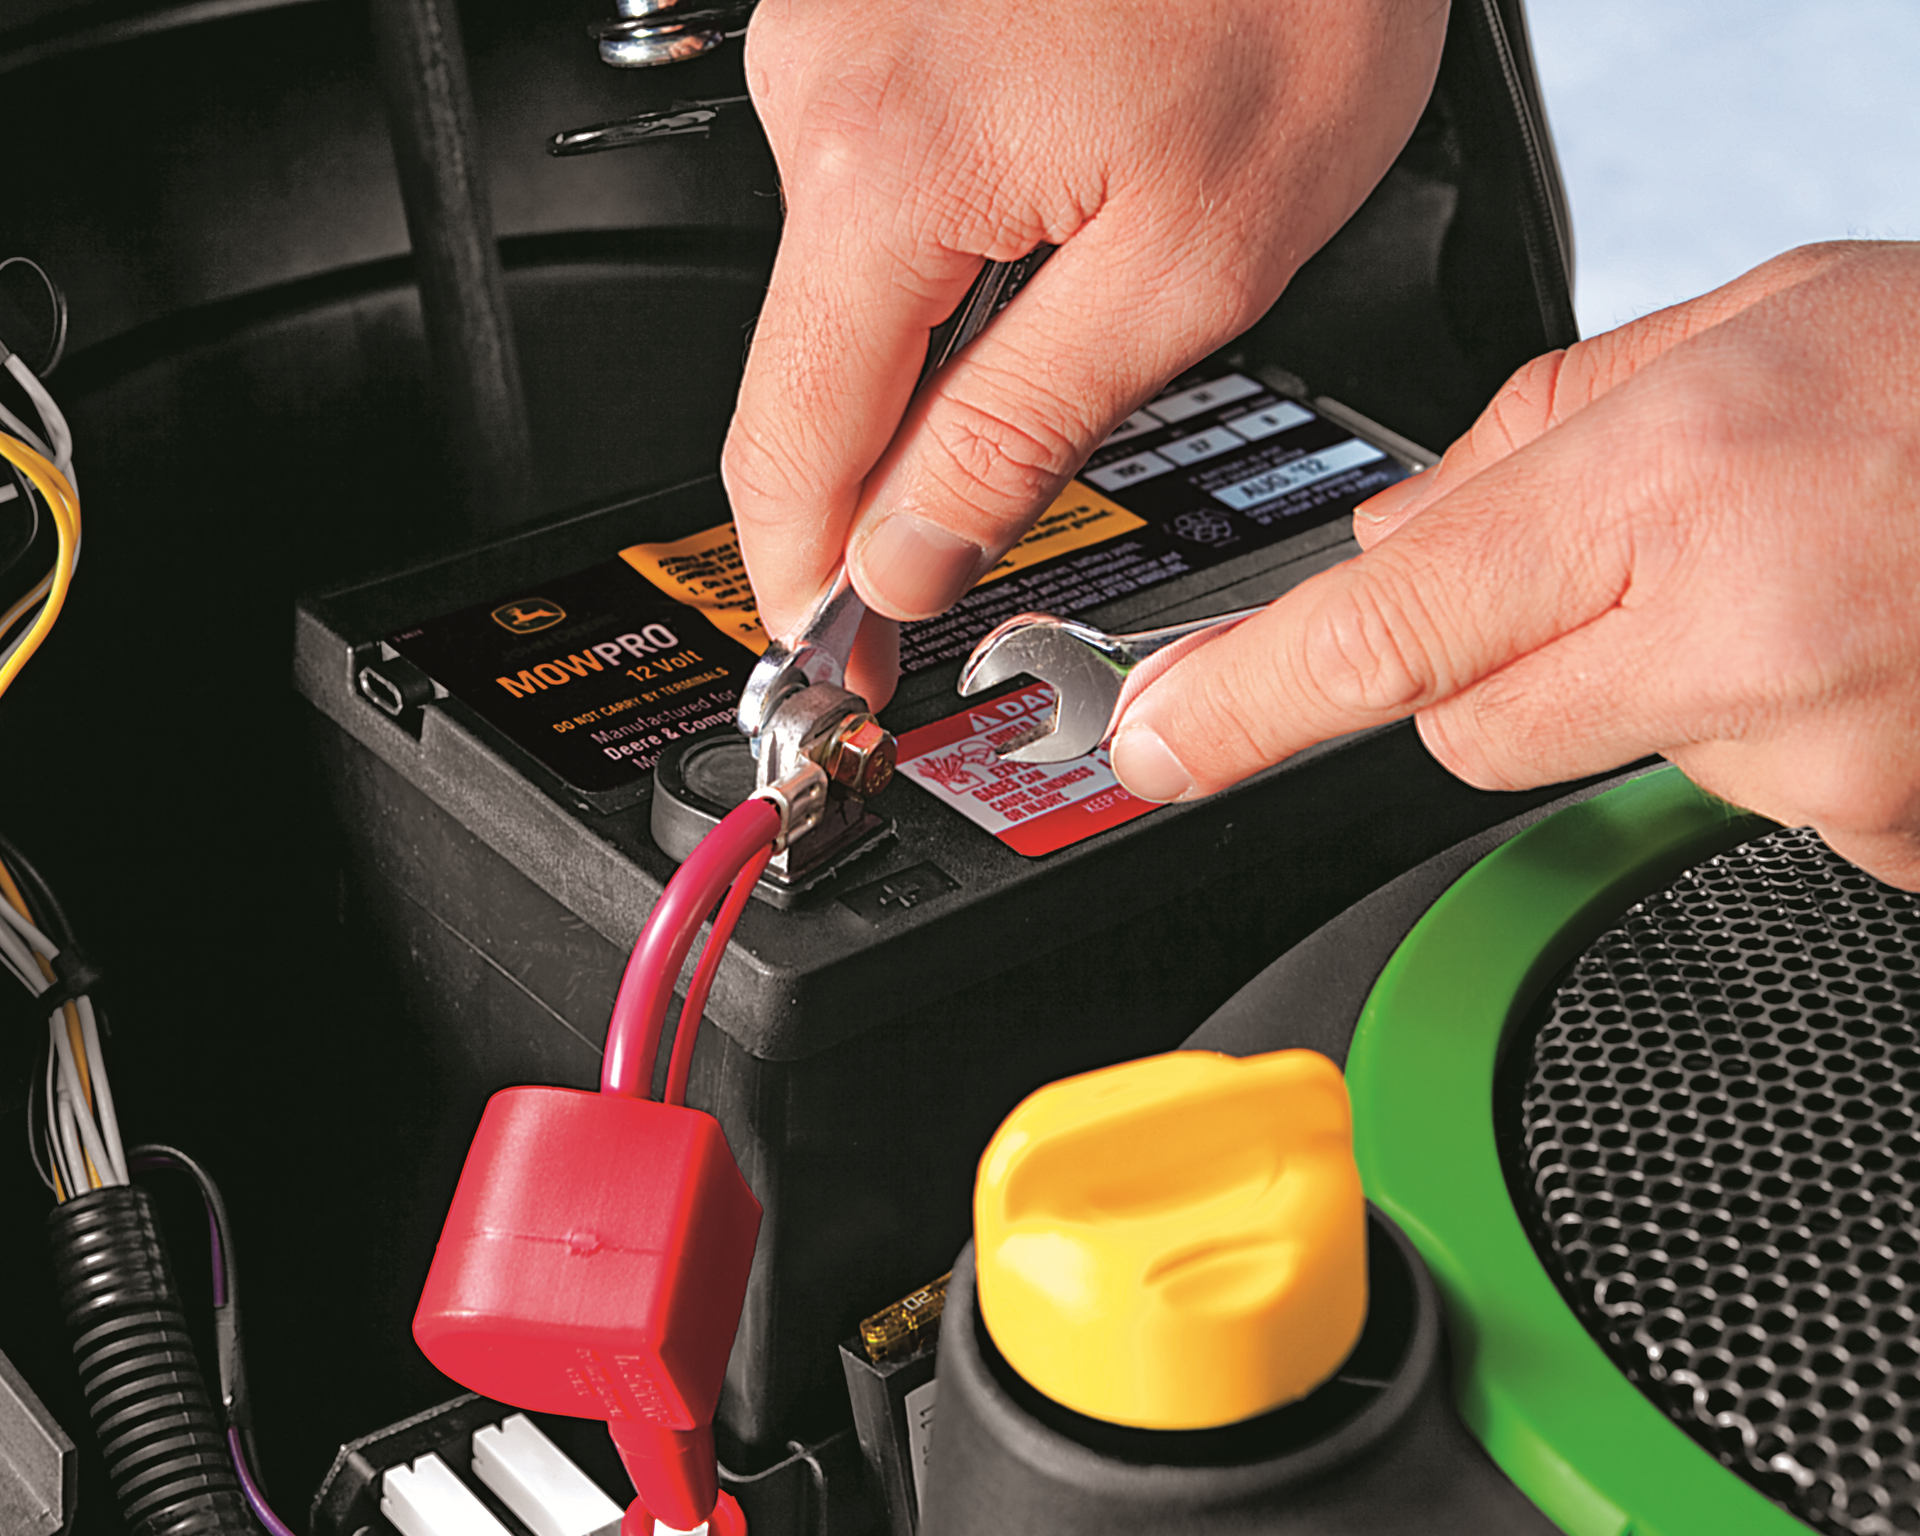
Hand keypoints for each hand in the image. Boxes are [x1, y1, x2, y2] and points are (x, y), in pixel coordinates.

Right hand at [721, 0, 1448, 703]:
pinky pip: (870, 205)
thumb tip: (906, 556)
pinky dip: (934, 271)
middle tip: (933, 582)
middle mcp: (815, 89)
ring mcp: (828, 40)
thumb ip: (1022, 427)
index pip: (788, 451)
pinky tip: (1032, 256)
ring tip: (1040, 365)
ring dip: (915, 373)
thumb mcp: (1193, 258)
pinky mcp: (866, 21)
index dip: (811, 584)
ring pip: (838, 297)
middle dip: (864, 496)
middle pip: (800, 379)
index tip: (845, 664)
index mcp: (885, 165)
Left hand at [1108, 241, 1919, 888]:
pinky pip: (1729, 804)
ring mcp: (1813, 756)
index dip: (1246, 701)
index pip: (1386, 632)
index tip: (1162, 749)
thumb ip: (1525, 438)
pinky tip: (1835, 645)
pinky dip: (1752, 735)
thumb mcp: (1730, 326)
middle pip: (1464, 728)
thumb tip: (1389, 545)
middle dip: (1489, 662)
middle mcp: (1737, 637)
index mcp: (1671, 487)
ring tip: (1774, 581)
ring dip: (1641, 688)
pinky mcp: (1873, 832)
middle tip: (1616, 568)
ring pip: (1592, 765)